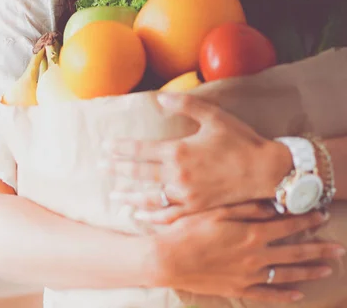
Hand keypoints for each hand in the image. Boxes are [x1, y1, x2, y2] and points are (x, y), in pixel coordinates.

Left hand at [101, 92, 292, 222]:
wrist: (267, 171)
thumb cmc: (240, 140)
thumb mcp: (213, 116)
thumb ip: (184, 104)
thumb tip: (159, 97)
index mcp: (178, 151)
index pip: (140, 150)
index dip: (120, 149)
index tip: (104, 148)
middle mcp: (178, 175)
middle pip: (139, 173)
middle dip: (117, 170)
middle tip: (99, 168)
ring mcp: (187, 195)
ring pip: (149, 198)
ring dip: (128, 196)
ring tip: (113, 195)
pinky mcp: (197, 209)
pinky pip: (169, 216)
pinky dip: (152, 217)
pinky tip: (140, 216)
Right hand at [152, 202, 342, 302]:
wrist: (169, 258)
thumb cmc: (189, 229)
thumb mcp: (216, 211)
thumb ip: (246, 208)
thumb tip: (273, 205)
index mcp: (252, 234)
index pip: (287, 226)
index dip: (306, 220)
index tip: (321, 215)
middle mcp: (256, 256)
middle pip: (296, 253)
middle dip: (320, 249)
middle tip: (340, 248)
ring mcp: (249, 276)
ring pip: (288, 275)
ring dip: (310, 271)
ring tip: (328, 269)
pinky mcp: (239, 289)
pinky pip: (269, 295)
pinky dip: (285, 295)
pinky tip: (299, 294)